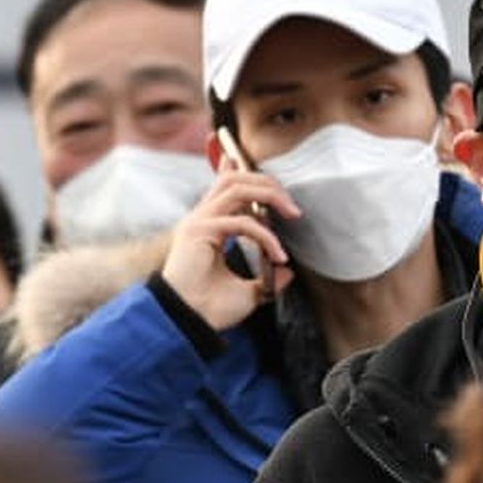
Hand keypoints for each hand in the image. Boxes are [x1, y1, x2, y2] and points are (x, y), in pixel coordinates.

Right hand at [162, 159, 298, 330]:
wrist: (189, 324)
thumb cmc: (211, 310)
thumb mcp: (249, 292)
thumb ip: (267, 278)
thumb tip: (287, 272)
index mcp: (207, 227)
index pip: (221, 186)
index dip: (232, 167)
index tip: (242, 158)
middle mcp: (201, 219)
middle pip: (235, 179)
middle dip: (267, 183)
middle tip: (292, 206)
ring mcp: (199, 222)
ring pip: (237, 188)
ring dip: (269, 195)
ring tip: (292, 213)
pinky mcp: (200, 231)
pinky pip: (242, 222)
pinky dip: (265, 236)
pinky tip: (278, 255)